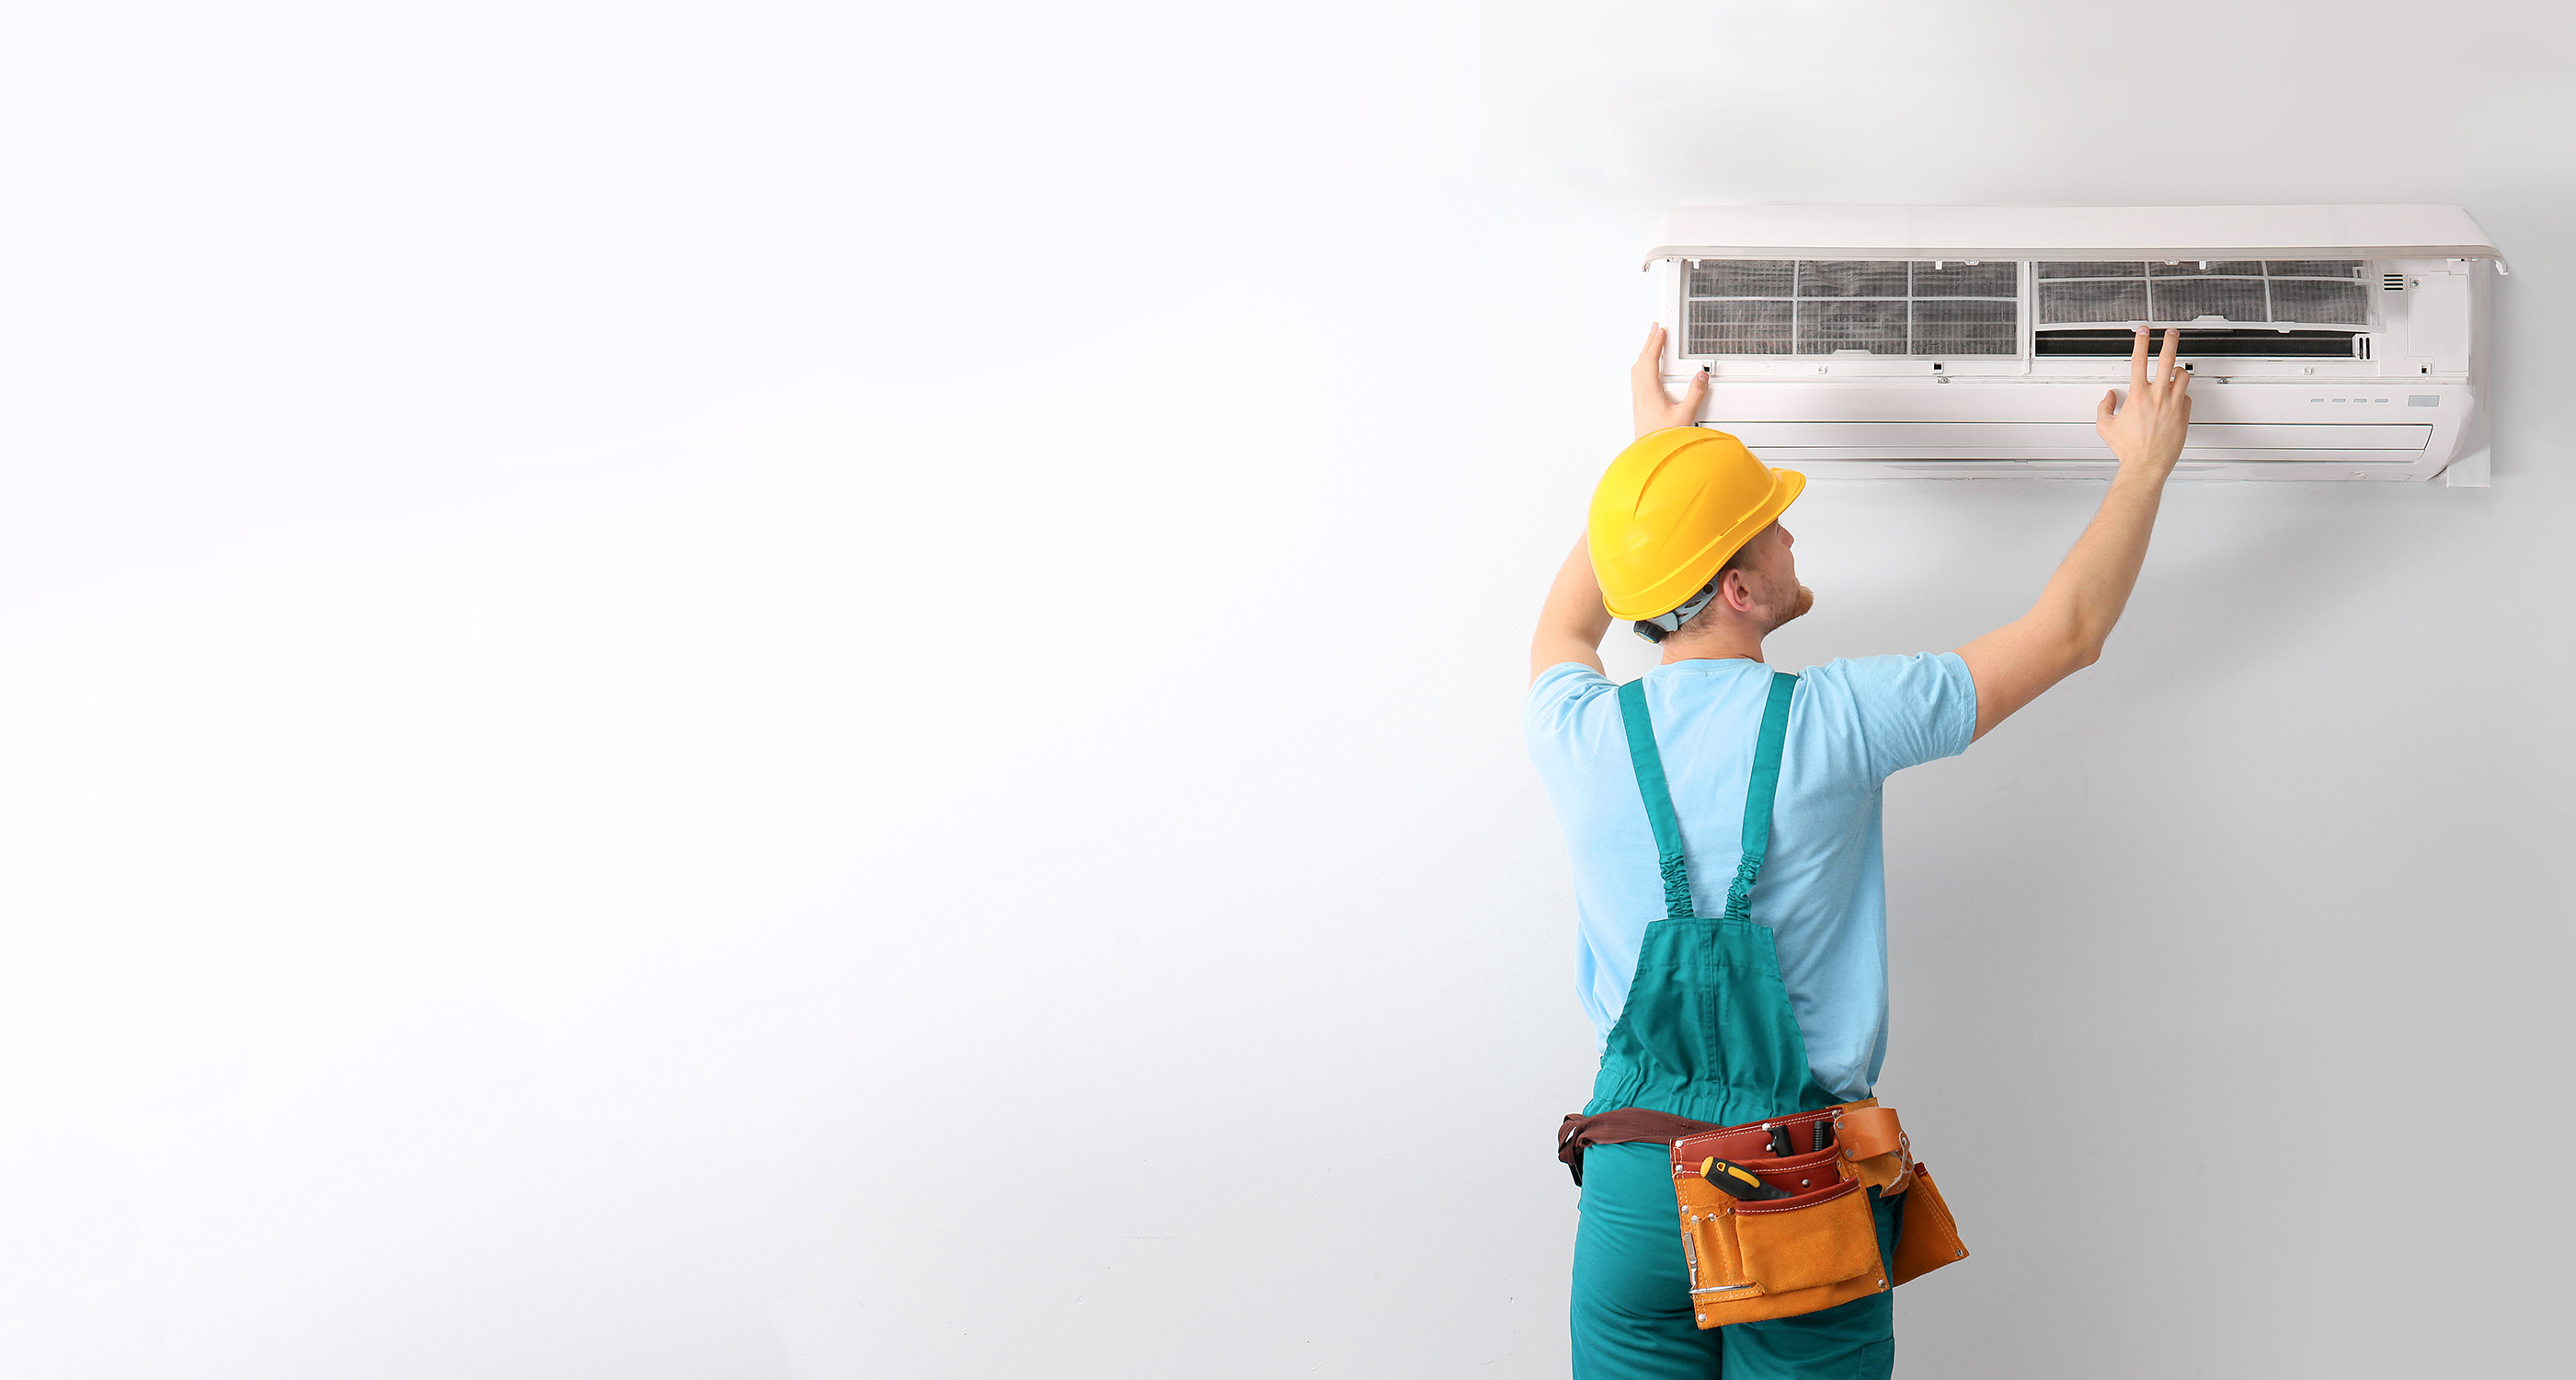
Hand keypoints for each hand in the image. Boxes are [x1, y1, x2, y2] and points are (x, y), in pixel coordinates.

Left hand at [1631, 324, 1708, 438]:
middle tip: (1654, 329)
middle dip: (1648, 343)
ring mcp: (1638, 400)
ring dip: (1644, 354)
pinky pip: (1638, 379)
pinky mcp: (1640, 406)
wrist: (1651, 455)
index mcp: (1649, 392)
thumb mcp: (1685, 416)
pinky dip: (1643, 367)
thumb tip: (1701, 377)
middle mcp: (1640, 394)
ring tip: (1651, 344)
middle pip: (1642, 361)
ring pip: (1638, 370)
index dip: (1655, 343)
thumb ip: (1695, 395)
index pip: (1650, 360)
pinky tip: (1647, 371)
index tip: (1660, 330)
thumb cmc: (1663, 439)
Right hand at [2094, 327, 2192, 469]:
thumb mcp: (2105, 427)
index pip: (2139, 360)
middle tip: (2172, 333)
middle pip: (2168, 359)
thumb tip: (2109, 397)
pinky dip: (2182, 394)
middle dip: (2170, 341)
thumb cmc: (2128, 448)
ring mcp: (2173, 405)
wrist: (2145, 465)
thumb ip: (2105, 407)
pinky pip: (2187, 397)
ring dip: (2178, 370)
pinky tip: (2177, 397)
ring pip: (2183, 376)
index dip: (2142, 342)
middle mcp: (2157, 396)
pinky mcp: (2183, 415)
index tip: (2144, 331)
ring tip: (2175, 370)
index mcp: (2137, 395)